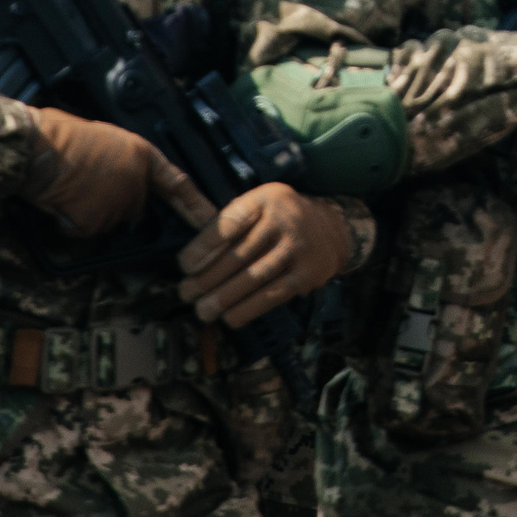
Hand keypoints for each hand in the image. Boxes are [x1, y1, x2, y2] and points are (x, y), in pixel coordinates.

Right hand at [22, 106, 216, 240]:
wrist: (38, 147)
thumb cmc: (62, 134)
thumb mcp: (105, 138)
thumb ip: (122, 159)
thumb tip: (115, 172)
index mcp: (141, 155)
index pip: (176, 184)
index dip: (194, 204)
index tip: (209, 219)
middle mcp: (136, 182)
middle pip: (132, 206)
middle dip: (112, 200)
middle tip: (83, 182)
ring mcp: (117, 205)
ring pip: (106, 219)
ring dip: (89, 210)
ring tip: (68, 186)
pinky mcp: (96, 222)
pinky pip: (83, 229)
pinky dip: (70, 221)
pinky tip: (60, 200)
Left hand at [177, 184, 352, 325]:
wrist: (332, 229)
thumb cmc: (280, 219)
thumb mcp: (259, 205)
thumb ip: (230, 223)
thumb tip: (193, 260)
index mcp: (266, 199)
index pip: (230, 222)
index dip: (204, 246)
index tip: (184, 265)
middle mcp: (284, 219)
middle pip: (239, 254)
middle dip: (207, 278)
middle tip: (185, 293)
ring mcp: (298, 247)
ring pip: (253, 278)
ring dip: (223, 298)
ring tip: (202, 311)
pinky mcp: (307, 273)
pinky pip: (272, 295)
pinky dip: (248, 309)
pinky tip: (230, 318)